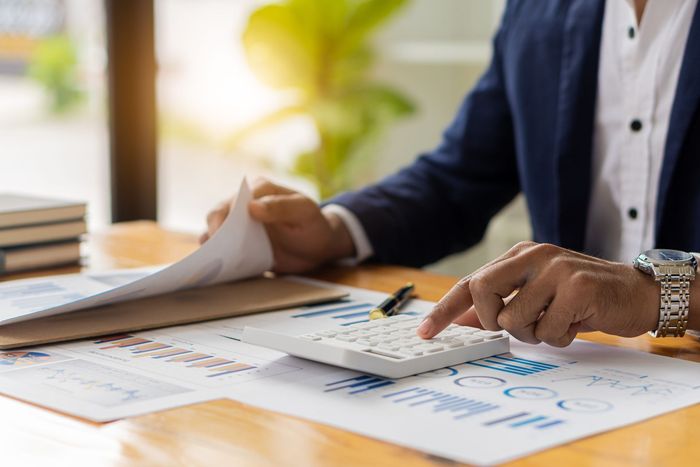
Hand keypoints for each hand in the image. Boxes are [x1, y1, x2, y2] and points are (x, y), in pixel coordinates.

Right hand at [200, 177, 354, 272]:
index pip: (234, 200)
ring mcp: (242, 225)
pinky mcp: (242, 244)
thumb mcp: (305, 213)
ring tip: (211, 262)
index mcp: (260, 190)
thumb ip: (282, 207)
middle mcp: (246, 204)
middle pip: (218, 215)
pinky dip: (219, 259)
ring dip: (212, 246)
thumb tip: (252, 206)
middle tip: (215, 253)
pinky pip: (224, 250)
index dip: (224, 217)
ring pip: (216, 233)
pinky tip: (218, 270)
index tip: (220, 235)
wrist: (320, 248)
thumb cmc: (315, 225)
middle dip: (213, 233)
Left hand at [417, 242, 659, 346]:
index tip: (425, 332)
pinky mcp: (577, 288)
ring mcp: (555, 269)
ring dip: (534, 334)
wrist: (636, 292)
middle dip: (493, 321)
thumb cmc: (580, 297)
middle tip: (519, 326)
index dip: (445, 309)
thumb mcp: (535, 295)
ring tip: (557, 322)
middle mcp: (533, 256)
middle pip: (482, 293)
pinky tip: (576, 322)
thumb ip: (499, 305)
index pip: (471, 282)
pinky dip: (559, 338)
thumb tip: (458, 323)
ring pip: (514, 319)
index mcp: (519, 256)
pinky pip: (548, 331)